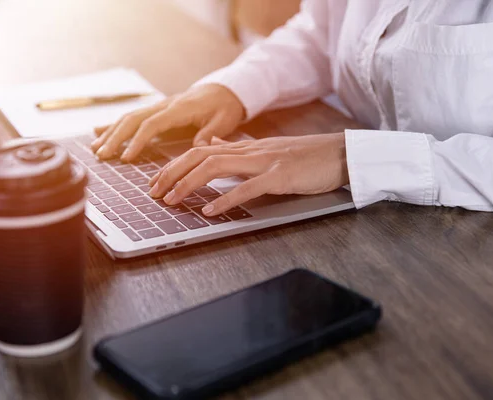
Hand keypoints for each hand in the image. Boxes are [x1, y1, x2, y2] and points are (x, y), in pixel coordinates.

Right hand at [91, 84, 244, 160]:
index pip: (152, 124)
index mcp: (179, 109)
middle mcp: (164, 105)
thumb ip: (210, 133)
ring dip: (111, 132)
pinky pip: (133, 117)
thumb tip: (198, 147)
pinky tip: (98, 132)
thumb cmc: (226, 106)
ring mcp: (159, 107)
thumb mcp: (224, 120)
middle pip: (133, 120)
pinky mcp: (157, 111)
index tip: (126, 157)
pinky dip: (115, 125)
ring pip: (129, 117)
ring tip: (96, 149)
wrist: (226, 89)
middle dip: (115, 137)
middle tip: (102, 156)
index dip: (138, 141)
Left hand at [148, 133, 348, 215]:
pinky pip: (247, 187)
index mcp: (246, 147)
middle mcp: (250, 151)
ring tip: (171, 200)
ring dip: (189, 184)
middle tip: (153, 193)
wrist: (339, 153)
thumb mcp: (267, 149)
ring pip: (216, 167)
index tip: (157, 181)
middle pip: (200, 156)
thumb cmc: (306, 156)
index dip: (175, 165)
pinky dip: (225, 199)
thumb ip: (238, 148)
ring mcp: (264, 162)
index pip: (201, 150)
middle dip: (172, 173)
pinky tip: (209, 210)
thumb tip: (213, 142)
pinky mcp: (280, 176)